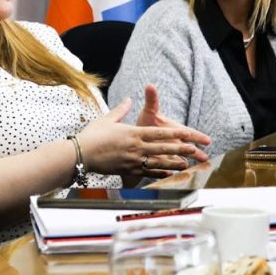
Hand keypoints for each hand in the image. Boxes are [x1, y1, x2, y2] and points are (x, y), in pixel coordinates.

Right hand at [77, 98, 209, 179]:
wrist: (81, 154)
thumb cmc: (92, 136)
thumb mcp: (108, 119)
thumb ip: (121, 109)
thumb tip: (129, 99)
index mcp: (133, 133)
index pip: (159, 132)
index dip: (175, 133)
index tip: (188, 134)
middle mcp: (136, 147)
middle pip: (162, 148)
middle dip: (180, 149)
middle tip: (194, 150)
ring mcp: (132, 160)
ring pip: (158, 162)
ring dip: (173, 163)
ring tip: (186, 164)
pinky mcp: (127, 170)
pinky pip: (147, 173)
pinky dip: (159, 173)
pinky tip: (168, 174)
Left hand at [134, 84, 210, 166]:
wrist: (136, 138)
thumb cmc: (146, 123)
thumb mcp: (149, 111)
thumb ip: (151, 100)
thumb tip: (150, 85)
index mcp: (175, 130)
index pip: (188, 133)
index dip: (198, 136)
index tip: (207, 140)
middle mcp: (175, 143)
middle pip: (187, 149)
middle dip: (195, 153)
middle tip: (206, 159)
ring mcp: (169, 154)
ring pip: (180, 160)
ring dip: (185, 165)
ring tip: (193, 172)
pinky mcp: (161, 163)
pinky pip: (168, 169)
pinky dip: (172, 173)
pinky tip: (176, 178)